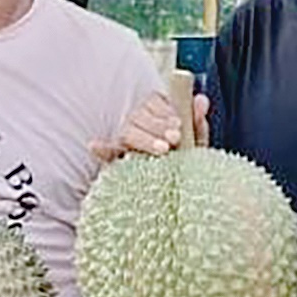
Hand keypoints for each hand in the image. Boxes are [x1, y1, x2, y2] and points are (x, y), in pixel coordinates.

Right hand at [90, 91, 207, 160]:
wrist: (181, 197)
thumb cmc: (186, 165)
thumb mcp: (195, 145)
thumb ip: (197, 123)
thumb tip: (201, 100)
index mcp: (155, 116)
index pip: (153, 103)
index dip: (165, 112)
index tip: (179, 124)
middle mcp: (139, 125)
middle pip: (140, 115)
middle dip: (158, 125)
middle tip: (175, 138)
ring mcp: (126, 142)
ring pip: (128, 131)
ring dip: (144, 138)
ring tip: (163, 149)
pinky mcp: (116, 160)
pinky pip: (107, 152)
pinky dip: (101, 148)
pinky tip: (95, 146)